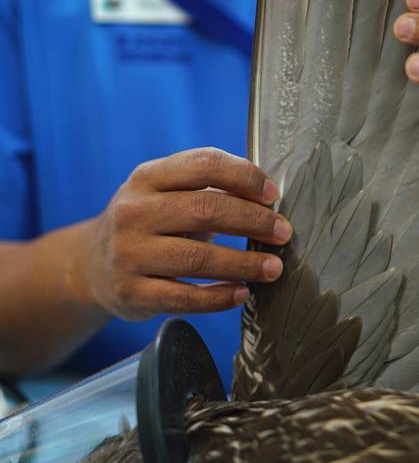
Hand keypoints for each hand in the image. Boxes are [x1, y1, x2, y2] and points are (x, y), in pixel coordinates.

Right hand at [76, 148, 290, 319]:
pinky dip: (219, 297)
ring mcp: (128, 254)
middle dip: (253, 221)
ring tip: (273, 268)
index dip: (244, 176)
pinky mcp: (131, 292)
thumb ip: (207, 190)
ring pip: (197, 259)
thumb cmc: (150, 224)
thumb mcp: (165, 194)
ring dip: (243, 263)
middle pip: (205, 210)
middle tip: (283, 233)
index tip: (272, 195)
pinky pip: (184, 297)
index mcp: (147, 177)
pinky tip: (242, 293)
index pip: (203, 164)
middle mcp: (133, 212)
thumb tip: (269, 201)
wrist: (92, 265)